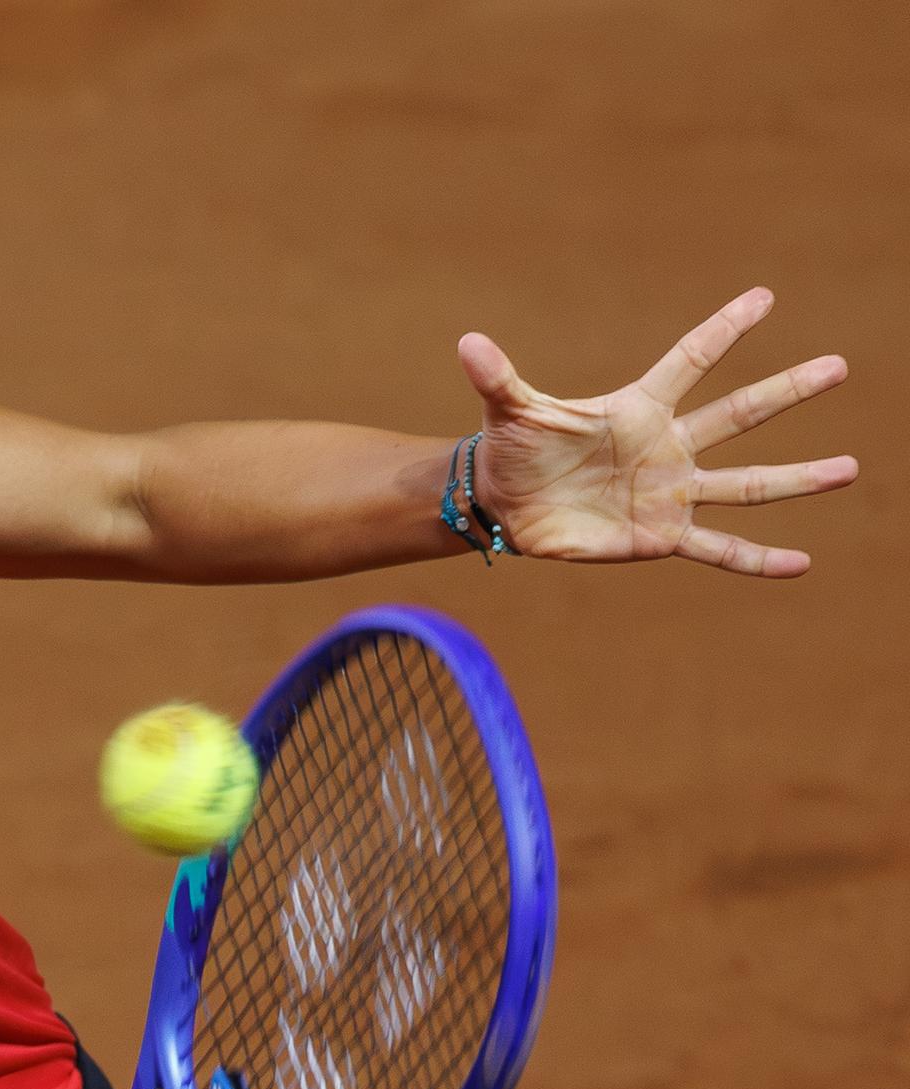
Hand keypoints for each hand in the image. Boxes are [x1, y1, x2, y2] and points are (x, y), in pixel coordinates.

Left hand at [461, 288, 855, 576]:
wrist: (508, 508)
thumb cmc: (515, 450)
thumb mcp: (509, 411)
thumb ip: (498, 378)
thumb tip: (466, 342)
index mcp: (639, 407)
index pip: (691, 360)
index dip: (724, 330)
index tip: (766, 298)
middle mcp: (668, 446)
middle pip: (739, 413)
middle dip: (788, 391)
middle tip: (840, 366)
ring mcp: (671, 492)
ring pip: (746, 482)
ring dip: (797, 478)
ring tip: (849, 468)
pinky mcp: (663, 537)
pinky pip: (719, 548)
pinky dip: (757, 558)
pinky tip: (801, 564)